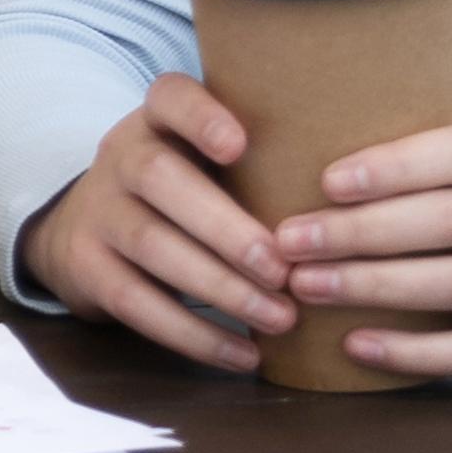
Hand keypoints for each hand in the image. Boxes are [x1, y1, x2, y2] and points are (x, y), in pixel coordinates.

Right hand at [23, 76, 296, 374]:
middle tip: (283, 270)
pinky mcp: (86, 268)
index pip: (170, 98)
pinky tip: (244, 354)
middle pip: (159, 177)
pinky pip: (136, 303)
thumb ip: (261, 162)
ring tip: (281, 318)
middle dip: (225, 226)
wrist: (86, 229)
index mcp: (156, 121)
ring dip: (220, 287)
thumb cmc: (185, 193)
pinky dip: (193, 334)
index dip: (201, 117)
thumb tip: (365, 197)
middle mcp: (119, 157)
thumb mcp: (204, 159)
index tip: (239, 146)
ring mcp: (97, 212)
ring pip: (150, 244)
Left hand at [275, 114, 451, 373]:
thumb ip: (449, 162)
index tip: (328, 181)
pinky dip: (414, 351)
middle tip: (290, 240)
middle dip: (362, 232)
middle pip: (450, 220)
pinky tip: (358, 345)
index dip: (396, 166)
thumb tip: (326, 168)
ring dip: (374, 286)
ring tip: (306, 286)